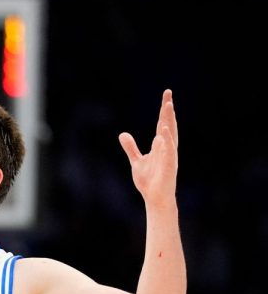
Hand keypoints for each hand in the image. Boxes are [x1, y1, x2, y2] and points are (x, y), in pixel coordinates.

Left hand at [118, 89, 177, 207]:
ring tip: (168, 107)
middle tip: (168, 95)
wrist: (154, 198)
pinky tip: (162, 133)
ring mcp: (169, 156)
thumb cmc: (149, 180)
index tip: (167, 95)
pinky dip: (166, 142)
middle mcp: (167, 148)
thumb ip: (131, 147)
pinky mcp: (169, 166)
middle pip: (168, 125)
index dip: (164, 110)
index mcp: (161, 145)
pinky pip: (168, 152)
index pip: (162, 123)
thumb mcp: (136, 161)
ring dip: (168, 121)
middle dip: (168, 110)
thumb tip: (123, 134)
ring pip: (170, 135)